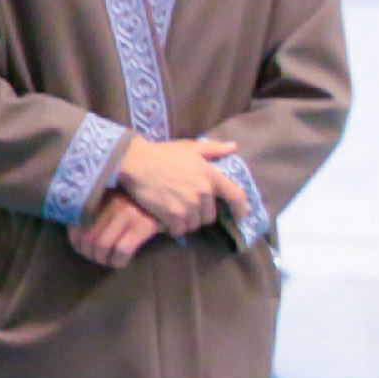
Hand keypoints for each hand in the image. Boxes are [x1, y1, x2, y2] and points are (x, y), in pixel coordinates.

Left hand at [69, 190, 160, 267]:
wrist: (175, 204)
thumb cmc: (144, 205)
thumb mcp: (119, 201)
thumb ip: (100, 209)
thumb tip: (78, 232)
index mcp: (104, 195)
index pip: (78, 221)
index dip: (76, 241)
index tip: (82, 250)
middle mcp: (113, 202)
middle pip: (89, 236)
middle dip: (90, 254)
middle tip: (97, 259)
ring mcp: (129, 213)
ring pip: (102, 244)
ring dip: (102, 260)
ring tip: (108, 261)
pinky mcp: (144, 225)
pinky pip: (122, 249)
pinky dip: (117, 261)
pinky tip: (120, 262)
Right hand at [117, 137, 249, 236]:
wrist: (136, 163)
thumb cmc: (163, 154)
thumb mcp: (190, 148)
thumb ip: (213, 149)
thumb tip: (233, 147)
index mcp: (211, 176)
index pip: (236, 196)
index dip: (241, 209)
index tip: (242, 216)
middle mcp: (204, 192)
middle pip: (210, 216)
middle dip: (201, 214)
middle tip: (188, 206)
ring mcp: (189, 205)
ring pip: (195, 224)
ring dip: (187, 221)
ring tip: (176, 211)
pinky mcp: (173, 215)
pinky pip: (179, 230)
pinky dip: (173, 227)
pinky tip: (166, 218)